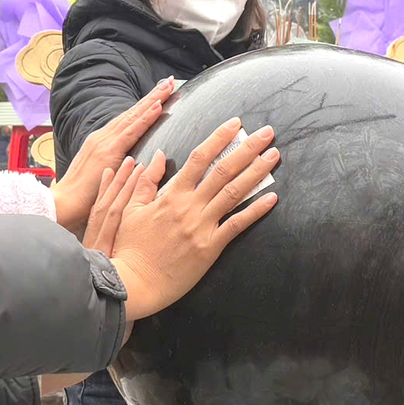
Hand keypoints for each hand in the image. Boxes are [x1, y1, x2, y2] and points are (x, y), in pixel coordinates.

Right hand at [52, 79, 175, 234]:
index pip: (128, 120)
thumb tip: (130, 165)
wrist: (62, 204)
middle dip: (153, 96)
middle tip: (170, 81)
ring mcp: (104, 142)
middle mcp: (103, 137)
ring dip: (153, 100)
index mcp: (102, 142)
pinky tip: (158, 106)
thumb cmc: (82, 197)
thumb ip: (115, 167)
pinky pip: (132, 131)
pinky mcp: (108, 151)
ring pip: (134, 117)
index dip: (145, 107)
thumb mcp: (103, 177)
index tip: (161, 95)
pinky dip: (145, 118)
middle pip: (133, 113)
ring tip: (169, 86)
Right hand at [110, 118, 279, 320]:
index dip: (219, 138)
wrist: (134, 281)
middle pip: (224, 170)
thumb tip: (160, 154)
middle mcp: (190, 206)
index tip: (235, 123)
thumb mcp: (129, 209)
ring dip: (257, 172)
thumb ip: (146, 181)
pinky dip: (256, 210)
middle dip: (248, 148)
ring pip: (234, 193)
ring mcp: (202, 226)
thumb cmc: (129, 246)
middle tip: (268, 132)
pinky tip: (272, 197)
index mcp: (171, 194)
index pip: (199, 158)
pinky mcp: (210, 247)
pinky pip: (237, 225)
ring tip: (274, 155)